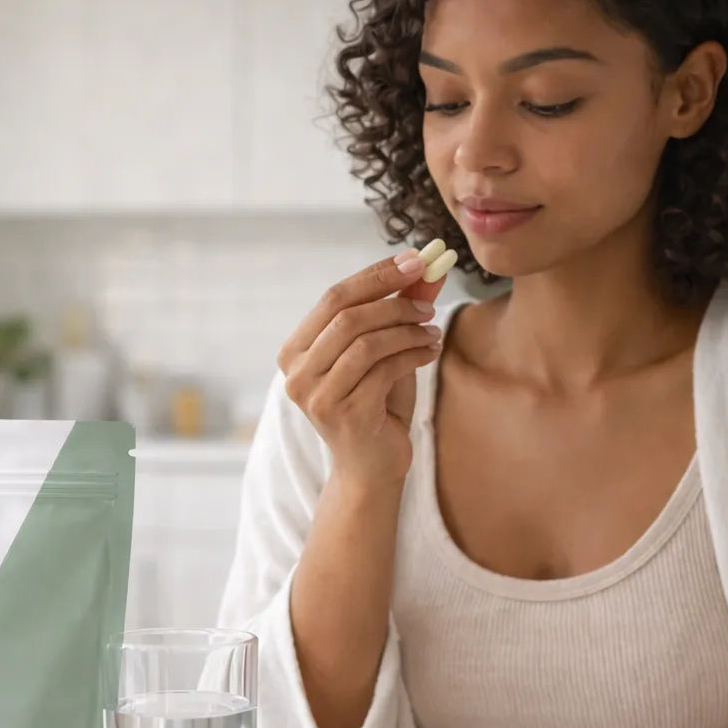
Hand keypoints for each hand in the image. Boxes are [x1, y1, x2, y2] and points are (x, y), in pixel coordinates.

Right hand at [277, 250, 448, 485]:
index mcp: (294, 352)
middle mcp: (296, 374)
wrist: (371, 468)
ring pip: (367, 342)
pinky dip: (414, 354)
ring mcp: (317, 396)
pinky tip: (430, 352)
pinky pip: (385, 369)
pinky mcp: (344, 414)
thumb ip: (395, 310)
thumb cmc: (374, 405)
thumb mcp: (382, 352)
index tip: (415, 259)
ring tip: (433, 332)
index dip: (376, 275)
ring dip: (408, 330)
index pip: (333, 297)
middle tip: (429, 302)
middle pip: (347, 316)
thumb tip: (425, 267)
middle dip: (395, 301)